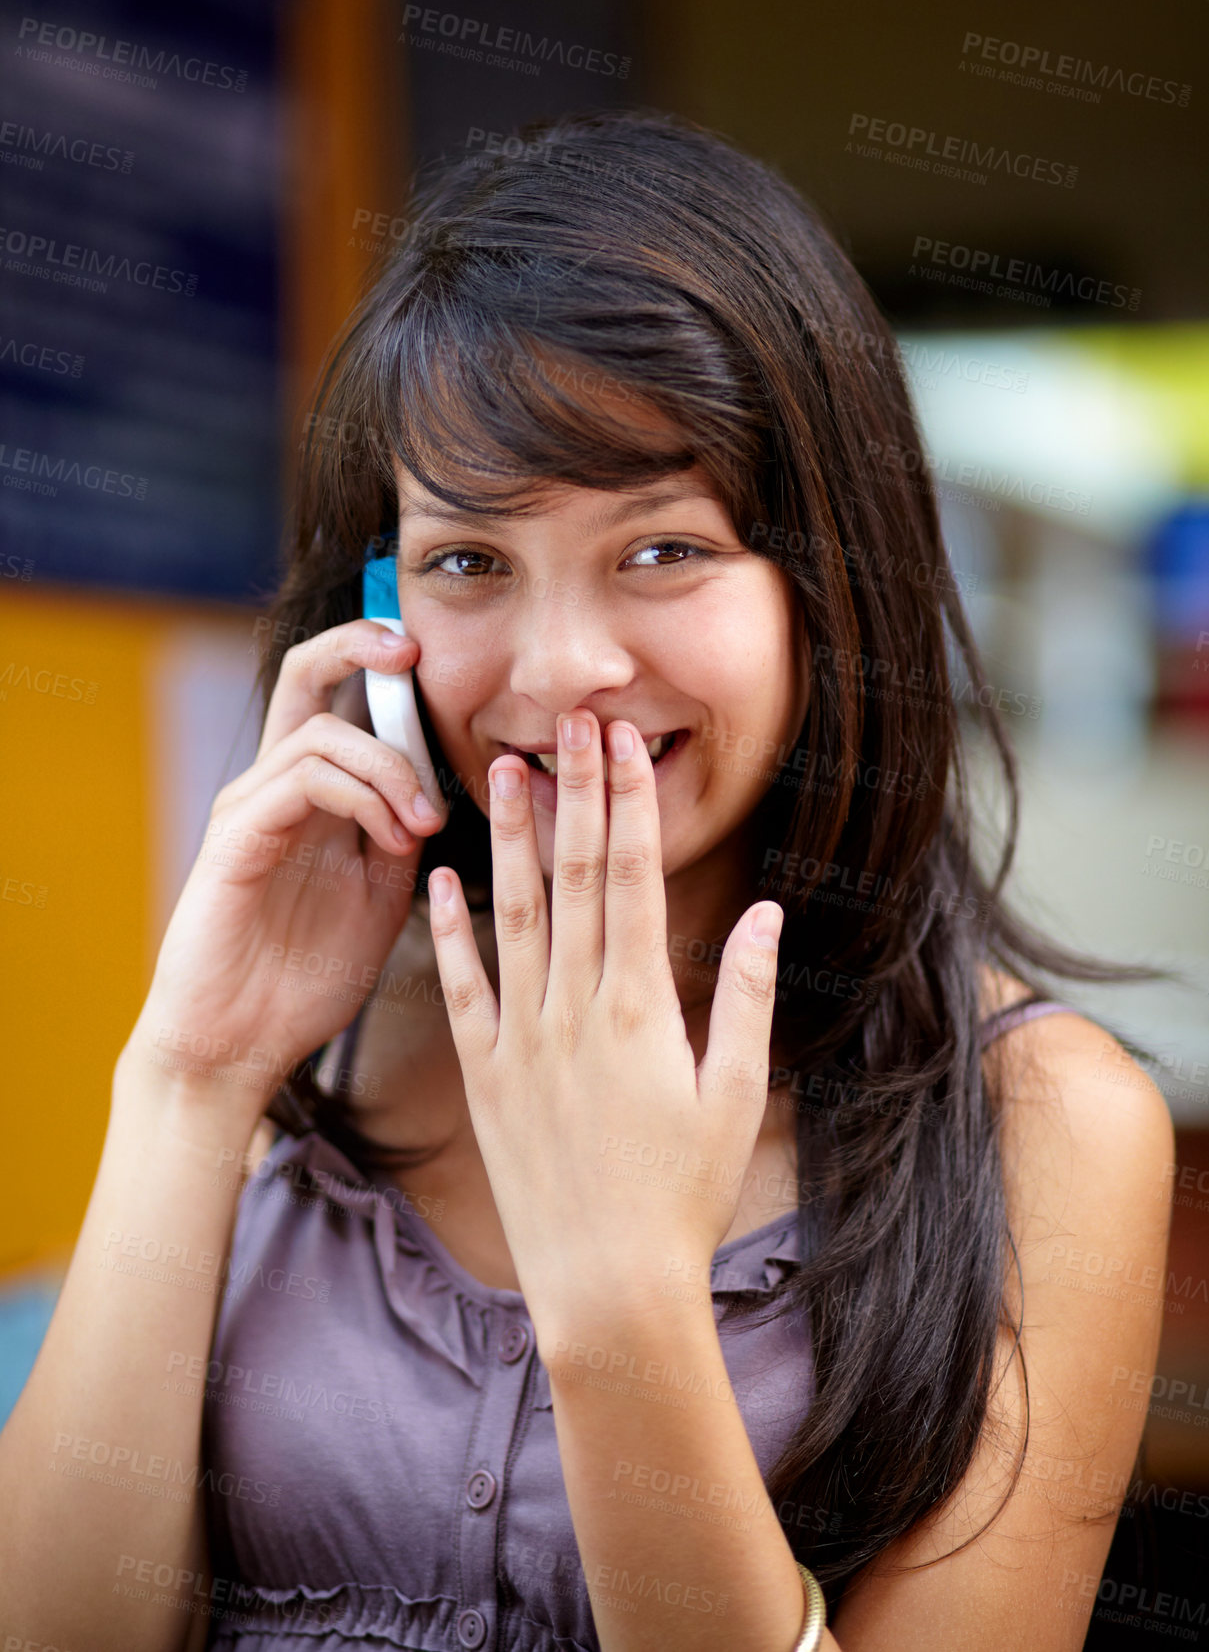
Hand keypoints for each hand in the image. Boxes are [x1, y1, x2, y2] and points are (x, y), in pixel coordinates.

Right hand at [126, 621, 447, 1108]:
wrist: (241, 1045)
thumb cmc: (306, 978)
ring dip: (391, 766)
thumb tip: (447, 786)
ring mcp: (251, 806)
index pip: (343, 697)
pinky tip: (395, 838)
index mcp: (314, 795)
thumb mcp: (381, 896)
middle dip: (361, 644)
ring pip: (323, 732)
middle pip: (305, 673)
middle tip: (417, 653)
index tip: (441, 662)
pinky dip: (362, 795)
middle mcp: (276, 785)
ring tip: (425, 821)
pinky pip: (302, 779)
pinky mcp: (235, 836)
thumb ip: (405, 834)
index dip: (384, 663)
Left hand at [425, 707, 782, 1338]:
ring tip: (507, 771)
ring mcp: (520, 1040)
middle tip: (571, 724)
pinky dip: (448, 930)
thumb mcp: (735, 1098)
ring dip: (513, 839)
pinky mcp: (482, 1076)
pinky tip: (440, 879)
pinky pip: (461, 988)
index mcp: (640, 1009)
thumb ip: (742, 998)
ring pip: (514, 916)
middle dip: (576, 794)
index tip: (623, 746)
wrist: (607, 1289)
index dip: (627, 805)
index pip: (632, 880)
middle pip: (575, 878)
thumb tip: (761, 913)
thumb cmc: (683, 1199)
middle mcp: (574, 1011)